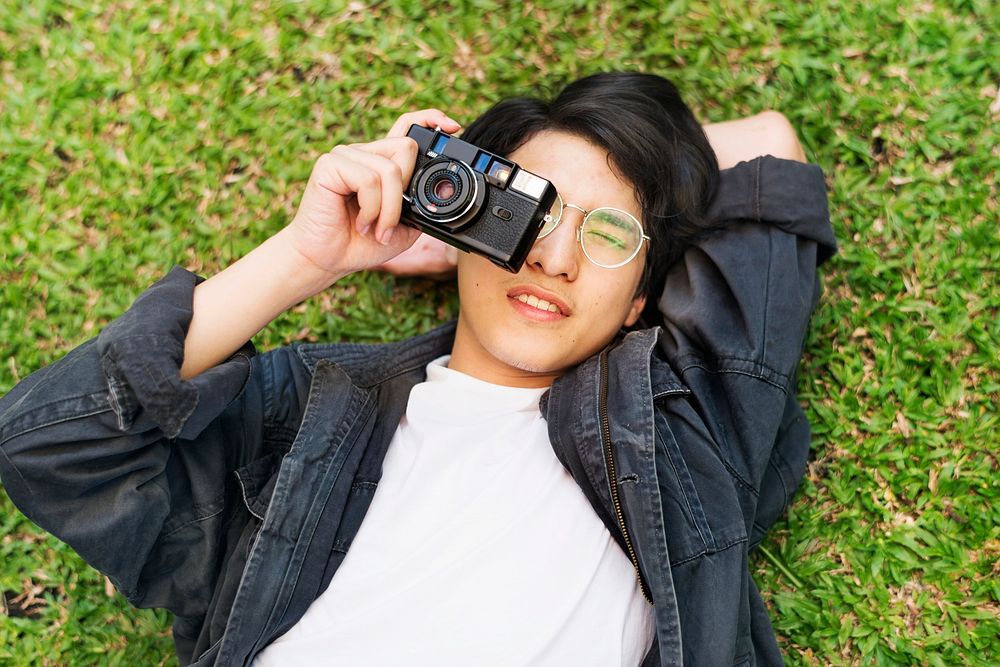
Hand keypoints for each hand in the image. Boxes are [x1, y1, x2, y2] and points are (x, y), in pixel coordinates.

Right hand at [285, 109, 461, 280]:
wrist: (327, 259)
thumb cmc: (362, 243)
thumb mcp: (404, 226)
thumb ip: (419, 205)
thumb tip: (438, 190)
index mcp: (380, 162)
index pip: (406, 126)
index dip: (430, 119)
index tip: (452, 126)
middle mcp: (363, 153)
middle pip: (406, 148)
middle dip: (405, 192)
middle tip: (389, 221)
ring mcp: (345, 155)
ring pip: (389, 170)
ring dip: (389, 210)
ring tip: (375, 229)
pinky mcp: (329, 165)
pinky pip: (368, 180)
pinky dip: (371, 209)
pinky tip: (361, 223)